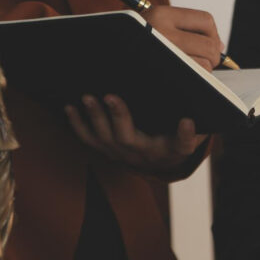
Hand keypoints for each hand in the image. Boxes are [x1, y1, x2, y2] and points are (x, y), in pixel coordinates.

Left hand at [65, 94, 207, 172]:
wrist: (158, 162)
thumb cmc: (173, 142)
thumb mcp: (186, 139)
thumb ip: (189, 131)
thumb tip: (188, 118)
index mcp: (168, 150)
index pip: (181, 145)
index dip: (184, 134)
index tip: (187, 121)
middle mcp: (142, 154)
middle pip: (127, 139)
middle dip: (118, 116)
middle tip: (110, 96)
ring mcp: (120, 153)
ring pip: (104, 138)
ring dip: (94, 118)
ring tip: (87, 98)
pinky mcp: (106, 149)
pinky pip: (89, 139)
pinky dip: (77, 124)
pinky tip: (70, 107)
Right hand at [143, 5, 222, 70]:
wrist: (108, 61)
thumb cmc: (139, 40)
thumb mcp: (155, 24)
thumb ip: (187, 29)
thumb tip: (220, 47)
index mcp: (161, 15)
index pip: (206, 20)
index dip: (214, 34)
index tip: (210, 43)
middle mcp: (162, 33)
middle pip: (209, 44)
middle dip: (213, 55)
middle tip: (207, 61)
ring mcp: (164, 54)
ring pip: (205, 63)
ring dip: (205, 68)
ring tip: (194, 67)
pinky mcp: (167, 71)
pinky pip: (196, 76)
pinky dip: (198, 77)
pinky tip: (188, 74)